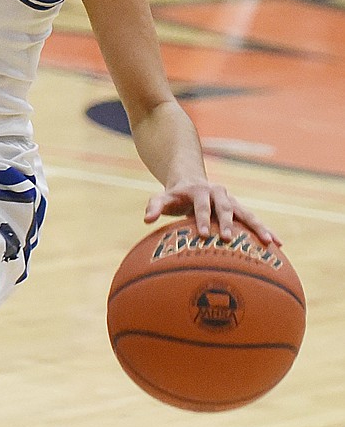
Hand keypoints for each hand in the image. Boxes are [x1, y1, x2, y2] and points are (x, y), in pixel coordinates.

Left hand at [144, 181, 277, 245]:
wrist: (190, 182)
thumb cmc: (174, 196)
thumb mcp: (162, 198)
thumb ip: (154, 206)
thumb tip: (146, 219)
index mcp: (199, 191)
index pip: (201, 205)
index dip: (202, 219)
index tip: (204, 234)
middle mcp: (218, 194)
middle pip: (225, 208)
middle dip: (227, 223)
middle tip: (228, 239)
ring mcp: (231, 201)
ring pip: (246, 213)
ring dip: (258, 227)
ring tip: (269, 242)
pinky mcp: (240, 210)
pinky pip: (255, 220)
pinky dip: (267, 230)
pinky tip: (279, 245)